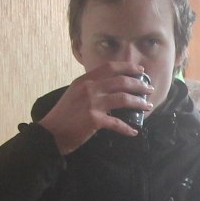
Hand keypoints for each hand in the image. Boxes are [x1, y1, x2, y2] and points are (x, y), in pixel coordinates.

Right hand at [39, 64, 154, 154]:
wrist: (50, 133)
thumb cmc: (62, 115)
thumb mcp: (74, 94)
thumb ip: (89, 88)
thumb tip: (108, 89)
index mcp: (84, 80)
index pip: (109, 67)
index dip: (127, 67)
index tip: (140, 70)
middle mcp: (89, 88)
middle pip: (121, 81)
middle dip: (139, 84)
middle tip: (149, 89)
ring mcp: (92, 103)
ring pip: (123, 99)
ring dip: (138, 102)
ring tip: (148, 106)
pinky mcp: (94, 120)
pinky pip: (117, 123)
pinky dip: (127, 128)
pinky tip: (134, 131)